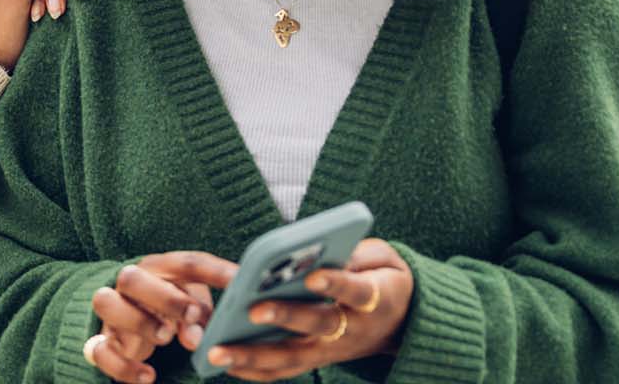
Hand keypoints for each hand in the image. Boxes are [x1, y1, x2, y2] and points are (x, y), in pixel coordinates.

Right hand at [84, 252, 237, 383]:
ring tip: (166, 338)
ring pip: (104, 302)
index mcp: (158, 269)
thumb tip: (199, 336)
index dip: (213, 272)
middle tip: (192, 316)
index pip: (184, 263)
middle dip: (163, 297)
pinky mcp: (102, 340)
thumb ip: (198, 316)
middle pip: (131, 277)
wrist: (129, 319)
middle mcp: (129, 285)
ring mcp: (112, 311)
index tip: (239, 282)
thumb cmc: (171, 306)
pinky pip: (100, 351)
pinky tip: (149, 376)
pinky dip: (124, 366)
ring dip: (138, 321)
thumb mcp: (190, 305)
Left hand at [207, 239, 414, 380]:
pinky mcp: (315, 360)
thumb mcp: (382, 258)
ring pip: (293, 357)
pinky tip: (219, 362)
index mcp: (375, 298)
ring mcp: (332, 349)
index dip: (336, 283)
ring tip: (216, 351)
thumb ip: (355, 253)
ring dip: (253, 356)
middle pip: (318, 326)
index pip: (356, 291)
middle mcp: (354, 329)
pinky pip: (282, 370)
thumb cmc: (382, 278)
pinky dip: (251, 369)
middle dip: (286, 317)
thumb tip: (316, 250)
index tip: (313, 275)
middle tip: (252, 310)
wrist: (402, 322)